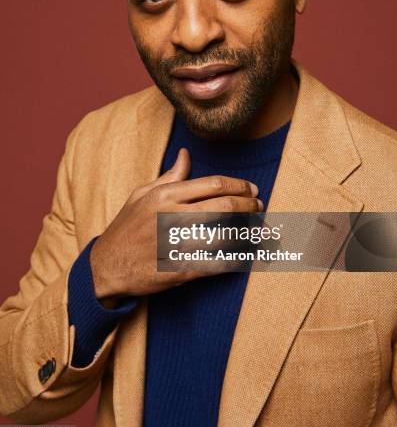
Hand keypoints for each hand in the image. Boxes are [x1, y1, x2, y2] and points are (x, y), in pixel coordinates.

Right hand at [90, 148, 261, 298]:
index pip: (213, 184)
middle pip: (224, 207)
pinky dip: (236, 259)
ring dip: (248, 232)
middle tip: (259, 207)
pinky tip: (248, 254)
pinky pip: (216, 264)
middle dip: (249, 206)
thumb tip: (186, 154)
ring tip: (261, 229)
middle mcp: (171, 218)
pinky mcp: (179, 271)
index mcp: (164, 196)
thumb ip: (169, 176)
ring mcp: (175, 246)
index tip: (252, 189)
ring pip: (225, 235)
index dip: (239, 186)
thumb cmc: (126, 228)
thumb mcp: (141, 195)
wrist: (105, 268)